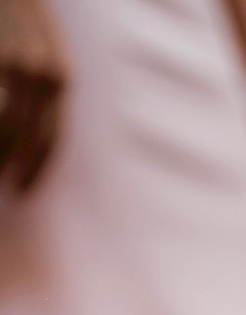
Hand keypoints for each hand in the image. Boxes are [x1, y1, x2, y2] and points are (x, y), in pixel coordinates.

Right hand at [0, 0, 65, 195]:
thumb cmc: (22, 17)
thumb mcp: (44, 50)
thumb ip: (45, 88)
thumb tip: (32, 131)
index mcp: (61, 78)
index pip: (52, 136)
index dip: (38, 167)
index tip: (26, 188)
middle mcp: (41, 74)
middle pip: (26, 136)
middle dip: (13, 166)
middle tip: (6, 186)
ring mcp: (13, 64)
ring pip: (4, 125)